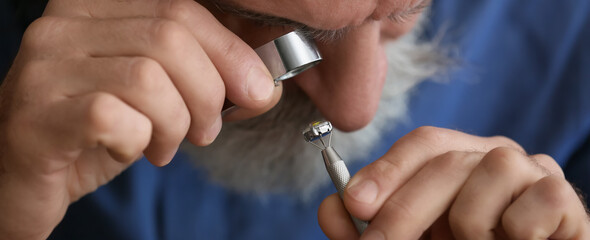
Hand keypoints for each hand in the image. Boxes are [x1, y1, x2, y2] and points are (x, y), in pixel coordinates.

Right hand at [0, 0, 279, 237]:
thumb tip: (264, 85)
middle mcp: (64, 23)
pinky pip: (115, 118)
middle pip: (170, 38)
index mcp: (98, 6)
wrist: (25, 173)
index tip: (256, 91)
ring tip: (165, 144)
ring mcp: (45, 66)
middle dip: (208, 92)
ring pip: (148, 79)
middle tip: (205, 129)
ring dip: (175, 123)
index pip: (182, 9)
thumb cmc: (98, 128)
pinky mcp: (36, 115)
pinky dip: (140, 141)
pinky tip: (132, 150)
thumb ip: (207, 76)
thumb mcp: (158, 92)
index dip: (232, 52)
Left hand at [318, 126, 589, 238]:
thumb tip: (331, 209)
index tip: (353, 203)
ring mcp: (533, 171)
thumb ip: (370, 230)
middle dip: (405, 208)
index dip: (387, 169)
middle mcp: (495, 155)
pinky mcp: (564, 197)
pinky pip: (530, 207)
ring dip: (470, 226)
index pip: (424, 143)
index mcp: (460, 159)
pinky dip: (513, 235)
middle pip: (446, 158)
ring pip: (490, 171)